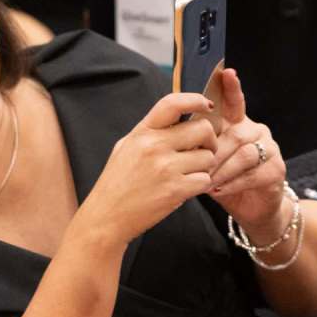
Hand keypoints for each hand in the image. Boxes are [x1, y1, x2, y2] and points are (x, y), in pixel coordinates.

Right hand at [77, 91, 219, 247]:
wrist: (106, 217)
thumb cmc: (117, 183)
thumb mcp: (126, 147)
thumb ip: (151, 132)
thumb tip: (182, 118)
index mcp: (142, 132)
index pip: (173, 103)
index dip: (195, 99)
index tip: (207, 106)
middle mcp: (154, 146)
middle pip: (203, 129)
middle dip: (209, 140)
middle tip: (204, 150)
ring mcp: (166, 168)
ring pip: (208, 157)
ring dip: (204, 166)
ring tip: (188, 173)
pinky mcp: (175, 190)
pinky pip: (205, 180)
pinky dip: (200, 185)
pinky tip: (187, 187)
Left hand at [205, 68, 289, 241]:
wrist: (249, 208)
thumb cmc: (223, 179)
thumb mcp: (209, 159)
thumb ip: (200, 144)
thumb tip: (178, 134)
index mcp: (238, 123)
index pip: (235, 101)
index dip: (231, 87)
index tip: (226, 72)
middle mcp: (256, 130)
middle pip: (235, 133)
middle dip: (213, 152)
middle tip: (196, 166)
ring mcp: (269, 148)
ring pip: (244, 153)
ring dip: (222, 169)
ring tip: (206, 182)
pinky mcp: (276, 169)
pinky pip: (253, 173)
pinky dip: (233, 183)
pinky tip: (219, 190)